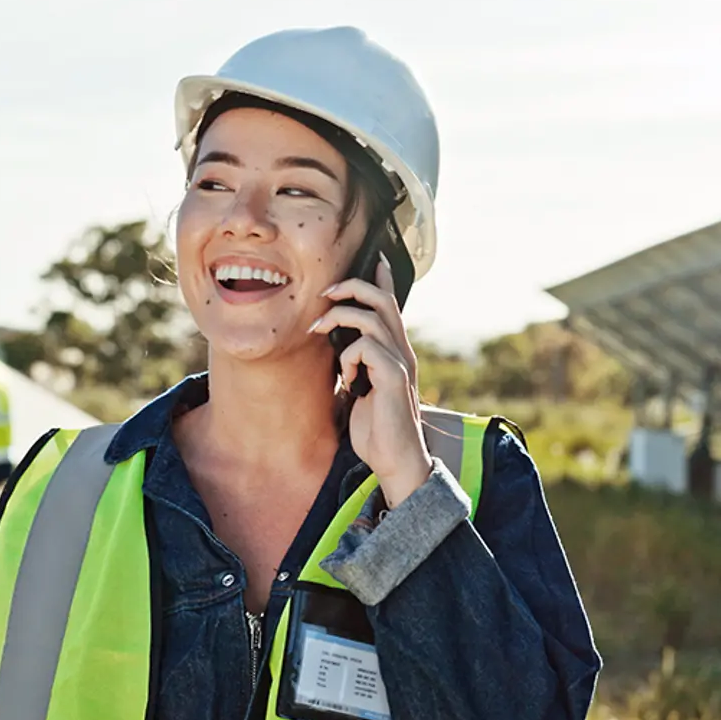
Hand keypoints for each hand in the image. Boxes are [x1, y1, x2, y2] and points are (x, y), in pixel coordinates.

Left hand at [308, 253, 431, 507]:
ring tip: (319, 330)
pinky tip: (347, 378)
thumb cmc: (376, 430)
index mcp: (395, 352)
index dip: (383, 278)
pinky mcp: (393, 379)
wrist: (396, 461)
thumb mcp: (360, 391)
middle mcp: (402, 352)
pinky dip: (349, 356)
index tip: (374, 257)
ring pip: (373, 318)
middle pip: (383, 301)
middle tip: (325, 294)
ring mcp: (400, 364)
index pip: (392, 305)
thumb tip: (337, 350)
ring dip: (341, 317)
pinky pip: (367, 347)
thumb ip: (355, 367)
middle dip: (352, 287)